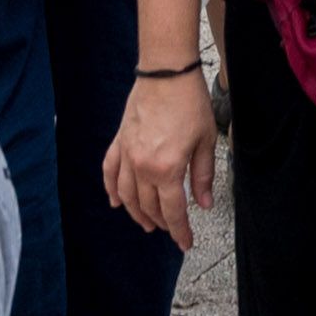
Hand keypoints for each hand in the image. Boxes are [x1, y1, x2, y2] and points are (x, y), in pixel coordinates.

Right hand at [100, 72, 219, 247]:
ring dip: (136, 213)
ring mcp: (127, 154)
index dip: (180, 231)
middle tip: (171, 229)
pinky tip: (115, 201)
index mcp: (167, 169)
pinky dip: (111, 189)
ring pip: (127, 195)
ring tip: (147, 223)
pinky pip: (109, 171)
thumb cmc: (190, 102)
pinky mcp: (119, 141)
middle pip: (149, 206)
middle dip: (161, 223)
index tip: (185, 243)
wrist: (167, 71)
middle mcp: (142, 166)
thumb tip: (204, 204)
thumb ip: (202, 176)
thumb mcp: (205, 141)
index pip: (173, 211)